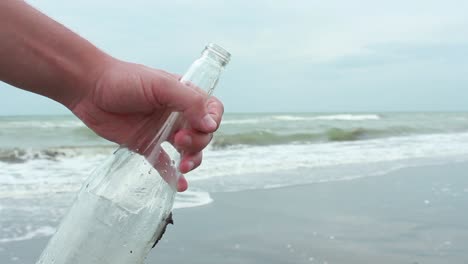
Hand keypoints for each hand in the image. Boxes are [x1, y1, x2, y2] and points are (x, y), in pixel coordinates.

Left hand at [70, 59, 223, 191]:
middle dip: (199, 142)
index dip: (213, 120)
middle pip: (203, 134)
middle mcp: (177, 115)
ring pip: (189, 151)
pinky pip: (165, 164)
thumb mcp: (161, 85)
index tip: (204, 128)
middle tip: (180, 141)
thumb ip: (188, 102)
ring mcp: (163, 132)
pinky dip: (173, 176)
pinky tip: (179, 184)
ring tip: (183, 166)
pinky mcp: (147, 146)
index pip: (212, 110)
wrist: (89, 89)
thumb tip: (211, 125)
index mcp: (185, 96)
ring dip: (192, 160)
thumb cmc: (124, 79)